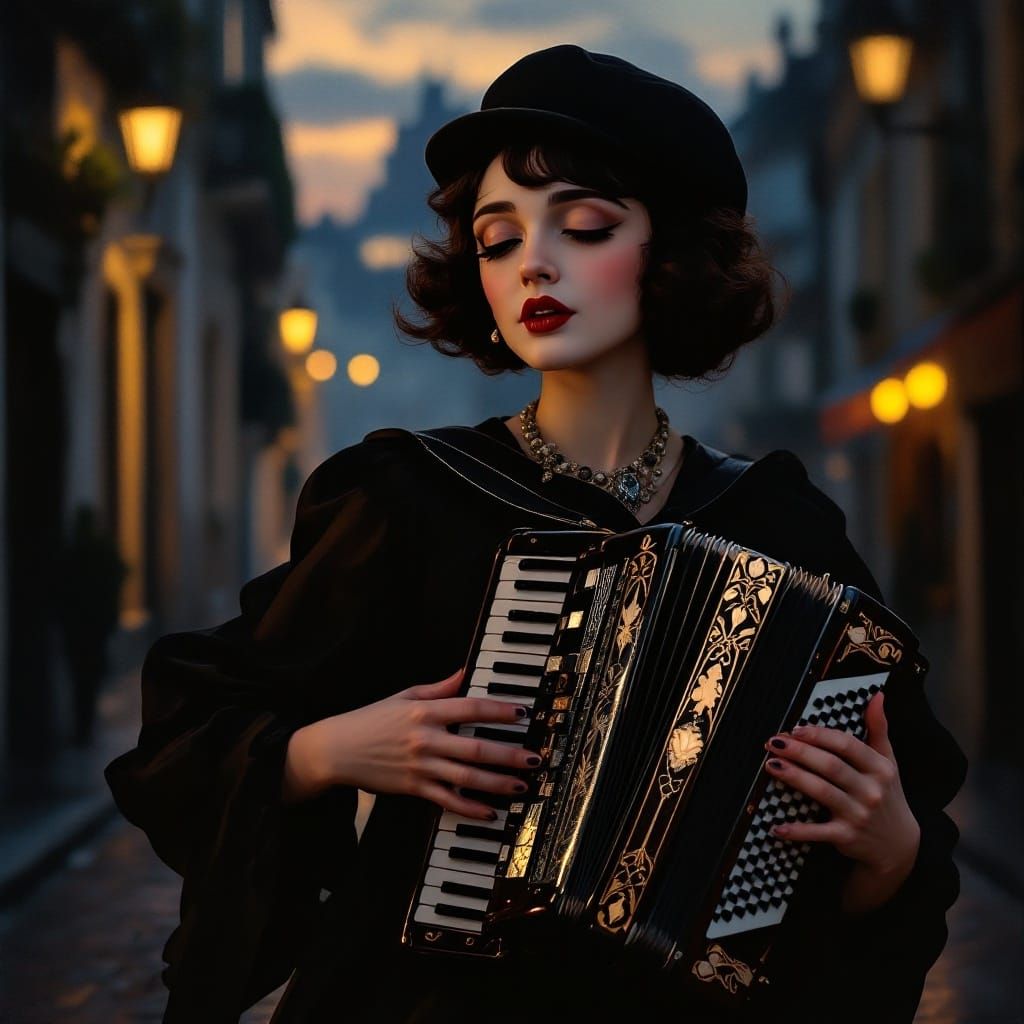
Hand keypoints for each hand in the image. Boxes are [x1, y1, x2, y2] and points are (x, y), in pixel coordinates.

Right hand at [304, 667, 536, 819]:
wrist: (335, 749)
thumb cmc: (370, 719)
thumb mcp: (404, 696)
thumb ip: (438, 688)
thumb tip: (464, 672)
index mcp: (425, 712)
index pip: (470, 708)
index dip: (498, 710)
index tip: (522, 713)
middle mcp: (426, 738)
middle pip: (475, 747)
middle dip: (509, 753)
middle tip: (535, 757)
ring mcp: (420, 766)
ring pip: (466, 776)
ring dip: (497, 782)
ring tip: (522, 784)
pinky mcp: (412, 788)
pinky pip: (446, 800)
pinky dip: (468, 807)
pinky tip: (489, 812)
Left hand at [762, 691, 920, 913]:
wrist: (899, 845)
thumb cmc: (887, 794)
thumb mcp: (888, 761)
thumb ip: (879, 728)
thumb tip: (877, 695)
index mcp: (879, 768)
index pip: (847, 745)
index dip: (820, 735)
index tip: (795, 728)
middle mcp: (871, 790)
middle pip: (831, 766)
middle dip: (800, 752)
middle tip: (774, 742)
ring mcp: (859, 815)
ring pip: (822, 792)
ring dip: (795, 778)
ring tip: (770, 765)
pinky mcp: (847, 837)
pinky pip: (818, 832)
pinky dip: (797, 831)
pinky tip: (776, 826)